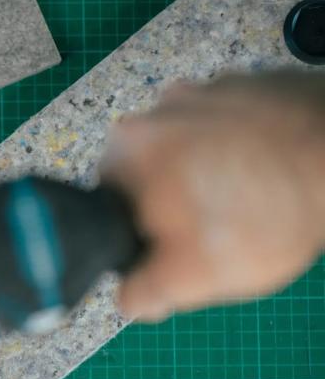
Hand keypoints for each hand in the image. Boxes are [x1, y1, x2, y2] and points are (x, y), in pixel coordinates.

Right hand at [103, 71, 324, 320]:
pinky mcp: (253, 83)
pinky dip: (245, 147)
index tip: (174, 247)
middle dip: (174, 201)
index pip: (108, 205)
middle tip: (215, 227)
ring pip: (193, 147)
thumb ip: (142, 293)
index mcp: (124, 151)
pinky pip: (233, 126)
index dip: (138, 234)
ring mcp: (208, 88)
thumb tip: (131, 295)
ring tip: (251, 198)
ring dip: (210, 172)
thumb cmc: (264, 215)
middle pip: (150, 172)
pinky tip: (271, 172)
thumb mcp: (190, 278)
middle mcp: (157, 107)